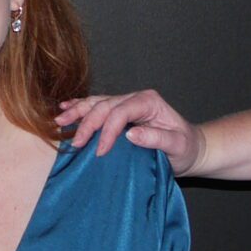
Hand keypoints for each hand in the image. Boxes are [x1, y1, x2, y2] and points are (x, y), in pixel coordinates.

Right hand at [54, 89, 202, 169]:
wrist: (190, 148)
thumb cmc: (186, 148)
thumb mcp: (178, 146)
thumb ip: (156, 138)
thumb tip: (131, 134)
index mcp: (149, 101)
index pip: (120, 112)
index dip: (107, 131)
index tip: (100, 151)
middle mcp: (136, 98)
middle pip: (104, 106)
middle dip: (87, 124)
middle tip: (76, 143)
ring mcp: (126, 103)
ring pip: (96, 103)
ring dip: (77, 112)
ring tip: (60, 121)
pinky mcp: (120, 112)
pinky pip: (97, 106)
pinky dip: (80, 108)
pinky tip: (66, 108)